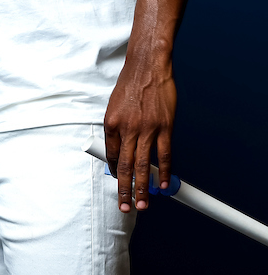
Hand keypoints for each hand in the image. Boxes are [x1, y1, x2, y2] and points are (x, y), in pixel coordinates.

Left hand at [103, 45, 175, 211]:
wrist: (147, 68)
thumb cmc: (130, 86)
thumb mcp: (114, 107)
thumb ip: (117, 129)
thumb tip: (119, 149)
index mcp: (111, 123)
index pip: (112, 155)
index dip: (115, 173)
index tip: (119, 184)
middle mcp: (127, 128)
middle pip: (126, 166)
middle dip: (125, 189)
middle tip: (126, 207)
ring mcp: (147, 129)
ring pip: (144, 165)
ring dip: (143, 187)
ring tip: (143, 204)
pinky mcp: (164, 127)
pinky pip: (165, 154)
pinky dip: (165, 172)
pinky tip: (163, 185)